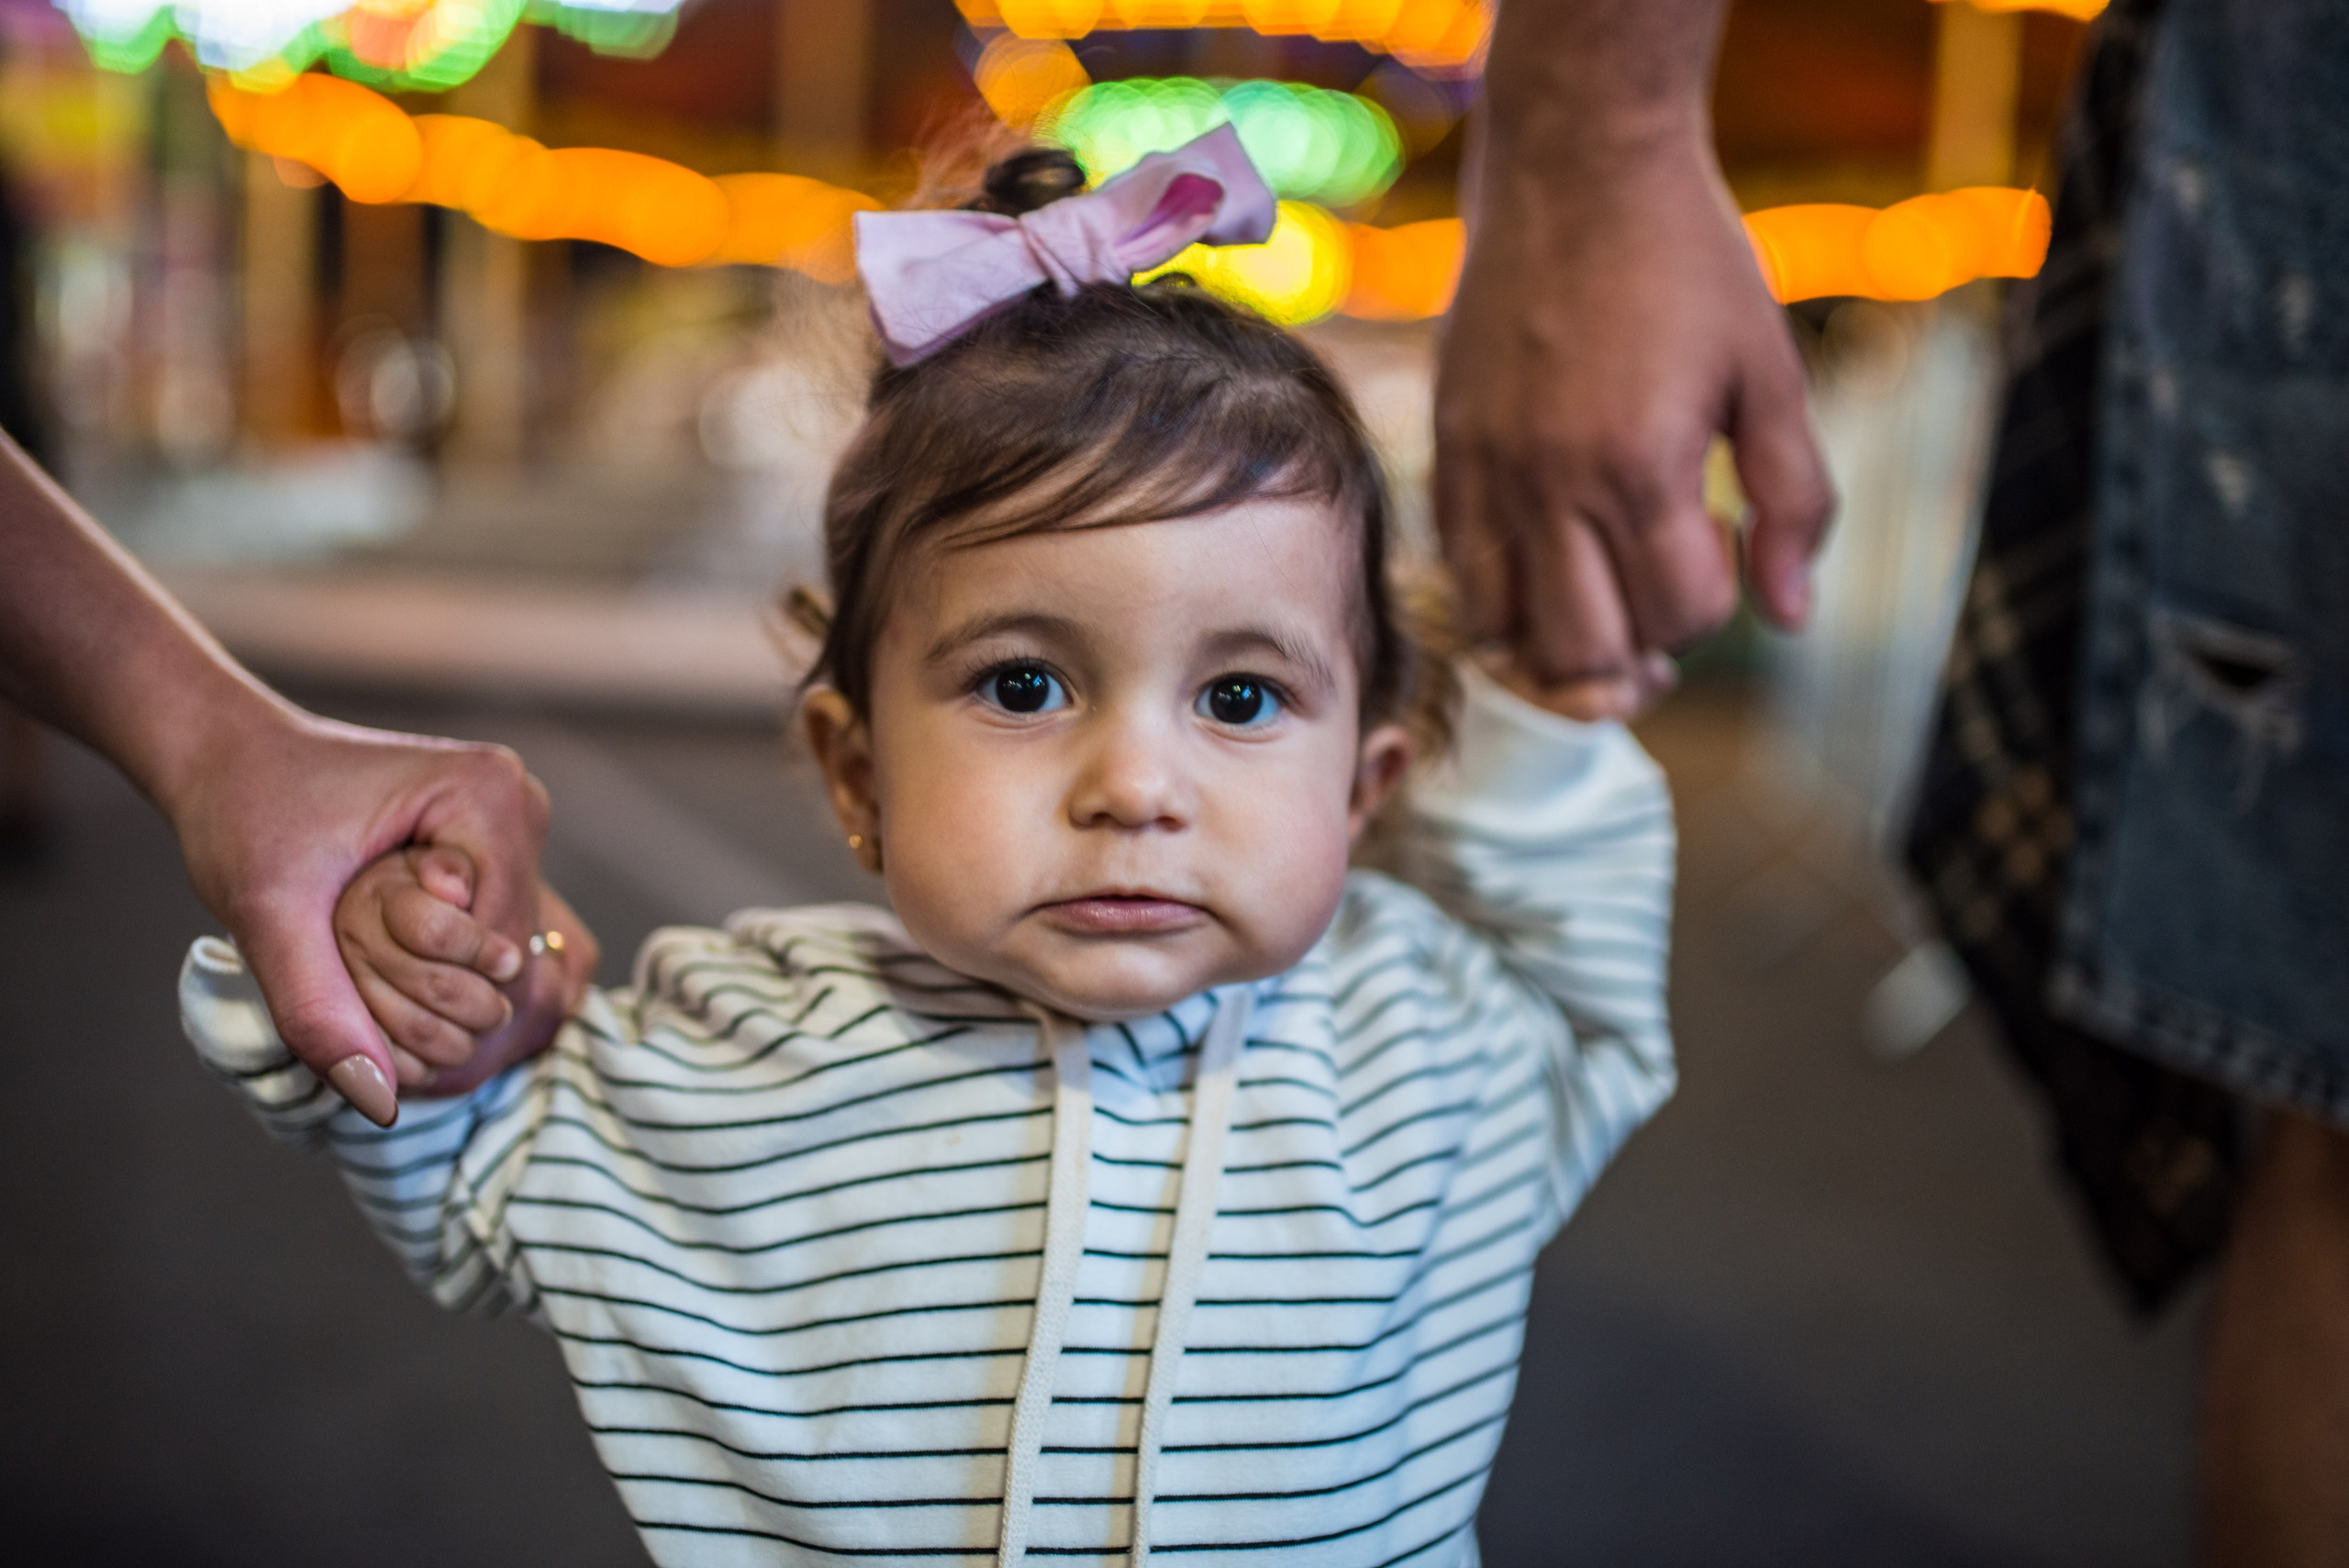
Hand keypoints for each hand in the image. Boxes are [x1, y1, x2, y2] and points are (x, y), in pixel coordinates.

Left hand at [167, 709, 554, 1124]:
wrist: (225, 756)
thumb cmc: (243, 811)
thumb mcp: (268, 913)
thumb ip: (320, 1005)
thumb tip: (377, 1100)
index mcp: (488, 796)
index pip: (498, 945)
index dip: (429, 993)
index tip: (346, 992)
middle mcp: (519, 801)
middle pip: (511, 949)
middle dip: (437, 991)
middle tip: (343, 990)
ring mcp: (512, 821)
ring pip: (504, 947)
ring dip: (440, 981)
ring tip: (355, 973)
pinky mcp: (493, 843)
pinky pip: (489, 929)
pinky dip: (440, 961)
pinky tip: (379, 959)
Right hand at [1435, 124, 1834, 720]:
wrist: (1576, 169)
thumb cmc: (1690, 264)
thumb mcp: (1772, 375)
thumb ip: (1796, 502)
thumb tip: (1791, 616)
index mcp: (1643, 467)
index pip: (1679, 615)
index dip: (1714, 608)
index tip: (1722, 546)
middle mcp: (1553, 483)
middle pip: (1582, 652)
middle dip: (1633, 665)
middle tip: (1658, 645)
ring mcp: (1489, 470)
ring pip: (1502, 633)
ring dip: (1555, 650)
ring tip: (1594, 624)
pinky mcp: (1448, 448)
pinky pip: (1457, 571)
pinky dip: (1499, 600)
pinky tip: (1542, 571)